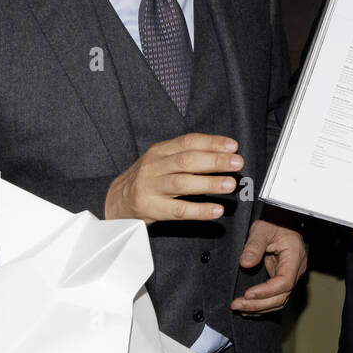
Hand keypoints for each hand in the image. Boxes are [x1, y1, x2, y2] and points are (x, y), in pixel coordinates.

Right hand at [104, 133, 242, 222]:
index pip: (188, 142)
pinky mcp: (150, 209)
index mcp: (159, 151)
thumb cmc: (148, 179)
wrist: (115, 201)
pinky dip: (199, 210)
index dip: (212, 142)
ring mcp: (150, 188)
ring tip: (230, 184)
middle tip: (237, 163)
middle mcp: (154, 167)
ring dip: (209, 183)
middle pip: (186, 160)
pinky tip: (216, 210)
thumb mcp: (162, 161)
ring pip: (182, 183)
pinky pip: (178, 210)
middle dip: (214, 161)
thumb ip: (186, 155)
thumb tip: (224, 154)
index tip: (233, 146)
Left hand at [232, 219, 307, 314]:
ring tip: (240, 308)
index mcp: (295, 256)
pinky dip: (262, 305)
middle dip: (258, 304)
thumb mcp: (262, 229)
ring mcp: (290, 275)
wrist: (281, 220)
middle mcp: (296, 269)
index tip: (248, 293)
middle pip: (282, 295)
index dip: (266, 291)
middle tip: (237, 304)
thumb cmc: (275, 222)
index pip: (285, 282)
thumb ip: (254, 246)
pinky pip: (275, 297)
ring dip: (259, 308)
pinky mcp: (282, 279)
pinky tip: (248, 308)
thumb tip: (245, 263)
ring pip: (279, 300)